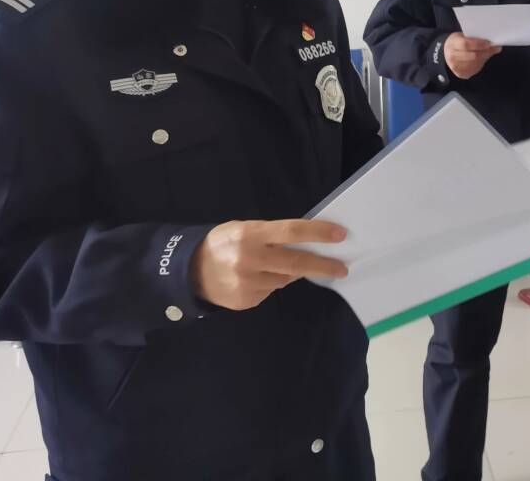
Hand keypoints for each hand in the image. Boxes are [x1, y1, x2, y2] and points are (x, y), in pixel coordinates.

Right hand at [190, 219, 347, 311]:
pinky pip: (270, 291)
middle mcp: (250, 259)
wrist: (188, 272)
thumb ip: (272, 235)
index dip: (318, 233)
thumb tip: (307, 241)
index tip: (340, 236)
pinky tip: (255, 278)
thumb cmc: (223, 243)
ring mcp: (248, 283)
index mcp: (250, 234)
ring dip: (289, 273)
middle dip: (323, 265)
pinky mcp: (246, 301)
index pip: (291, 231)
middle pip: (296, 262)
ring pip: (284, 279)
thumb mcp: (244, 229)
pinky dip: (270, 283)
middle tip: (342, 268)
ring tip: (273, 265)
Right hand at [445, 32, 501, 79]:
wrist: (446, 53)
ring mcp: (456, 67)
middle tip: (495, 47)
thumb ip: (474, 38)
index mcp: (452, 44)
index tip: (488, 43)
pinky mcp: (461, 74)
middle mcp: (452, 57)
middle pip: (473, 56)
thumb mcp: (462, 36)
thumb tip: (491, 42)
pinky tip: (483, 58)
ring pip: (476, 63)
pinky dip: (481, 63)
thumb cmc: (456, 43)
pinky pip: (475, 69)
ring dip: (485, 57)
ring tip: (489, 51)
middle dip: (486, 51)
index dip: (478, 44)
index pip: (466, 45)